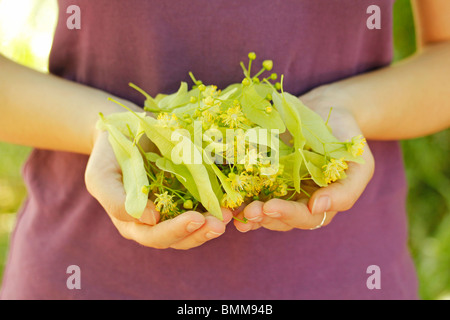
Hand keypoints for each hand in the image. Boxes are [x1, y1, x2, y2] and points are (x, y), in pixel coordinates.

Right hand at [85, 105, 232, 248]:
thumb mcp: (101, 176)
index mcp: (132, 222)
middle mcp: (154, 221)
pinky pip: (202, 206)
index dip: (176, 230)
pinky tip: (229, 201)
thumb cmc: (109, 155)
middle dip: (200, 232)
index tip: (195, 219)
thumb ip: (117, 202)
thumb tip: (152, 220)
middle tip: (219, 223)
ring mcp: (172, 208)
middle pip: (179, 237)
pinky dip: (216, 206)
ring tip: (228, 214)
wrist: (123, 130)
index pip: (155, 236)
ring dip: (212, 223)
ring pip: (194, 227)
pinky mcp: (187, 193)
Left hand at [233, 86, 374, 231]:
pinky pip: (252, 191)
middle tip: (249, 211)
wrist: (326, 109)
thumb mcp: (359, 163)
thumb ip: (345, 191)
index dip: (288, 215)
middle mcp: (300, 202)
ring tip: (235, 211)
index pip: (306, 218)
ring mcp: (281, 190)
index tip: (270, 207)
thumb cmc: (346, 137)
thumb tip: (318, 208)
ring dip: (249, 213)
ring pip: (265, 210)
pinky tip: (226, 200)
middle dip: (264, 216)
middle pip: (281, 219)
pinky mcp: (264, 176)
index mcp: (323, 203)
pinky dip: (239, 197)